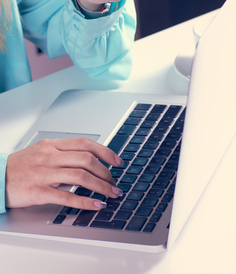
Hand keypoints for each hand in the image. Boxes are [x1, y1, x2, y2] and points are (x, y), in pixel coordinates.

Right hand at [5, 138, 123, 209]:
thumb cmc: (19, 166)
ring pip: (81, 177)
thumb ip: (63, 152)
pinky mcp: (38, 191)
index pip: (85, 143)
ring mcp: (44, 173)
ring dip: (101, 186)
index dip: (105, 152)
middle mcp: (50, 156)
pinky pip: (67, 196)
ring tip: (111, 194)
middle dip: (106, 172)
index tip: (117, 161)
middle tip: (114, 182)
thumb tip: (88, 158)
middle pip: (87, 160)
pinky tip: (96, 205)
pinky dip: (85, 201)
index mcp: (52, 145)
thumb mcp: (41, 151)